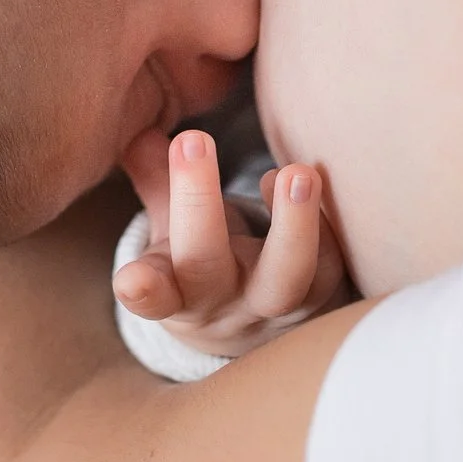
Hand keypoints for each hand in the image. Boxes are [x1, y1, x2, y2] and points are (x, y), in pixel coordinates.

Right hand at [113, 129, 350, 360]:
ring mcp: (273, 304)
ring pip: (287, 277)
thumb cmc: (204, 263)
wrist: (255, 325)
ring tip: (296, 172)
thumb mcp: (171, 233)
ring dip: (294, 225)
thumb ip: (156, 183)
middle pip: (206, 266)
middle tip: (192, 138)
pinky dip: (326, 225)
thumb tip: (140, 136)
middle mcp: (222, 301)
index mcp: (176, 289)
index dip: (142, 289)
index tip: (131, 280)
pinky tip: (308, 180)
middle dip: (197, 202)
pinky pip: (331, 266)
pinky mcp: (321, 296)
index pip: (153, 292)